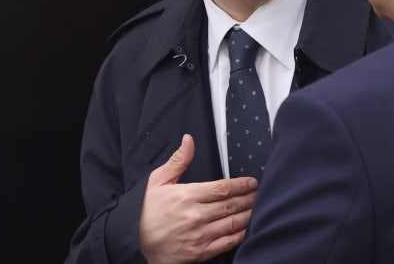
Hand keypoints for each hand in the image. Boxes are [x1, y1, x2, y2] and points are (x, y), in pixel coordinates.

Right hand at [139, 134, 257, 263]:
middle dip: (249, 198)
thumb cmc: (146, 210)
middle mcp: (194, 216)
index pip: (222, 188)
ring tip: (258, 208)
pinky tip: (247, 228)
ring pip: (232, 223)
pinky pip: (226, 243)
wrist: (133, 241)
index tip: (252, 182)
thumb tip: (189, 140)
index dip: (241, 184)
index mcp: (186, 196)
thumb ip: (178, 161)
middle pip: (231, 205)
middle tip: (260, 193)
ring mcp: (198, 235)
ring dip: (248, 215)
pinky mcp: (199, 252)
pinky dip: (240, 235)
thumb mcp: (157, 181)